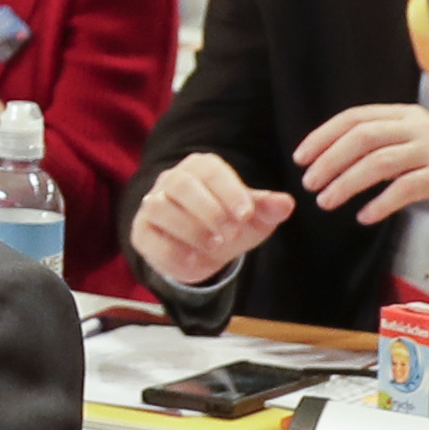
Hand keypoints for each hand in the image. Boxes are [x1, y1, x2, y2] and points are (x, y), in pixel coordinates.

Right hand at [130, 150, 296, 289]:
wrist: (202, 252)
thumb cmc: (229, 224)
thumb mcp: (253, 218)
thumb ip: (268, 209)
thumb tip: (287, 204)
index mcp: (201, 168)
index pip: (210, 170)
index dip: (229, 190)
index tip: (247, 215)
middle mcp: (172, 180)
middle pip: (181, 184)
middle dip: (209, 209)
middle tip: (231, 233)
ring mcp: (152, 204)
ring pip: (160, 207)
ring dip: (190, 228)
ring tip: (215, 246)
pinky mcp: (141, 232)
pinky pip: (149, 237)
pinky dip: (172, 250)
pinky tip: (195, 260)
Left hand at [290, 100, 428, 233]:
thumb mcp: (413, 147)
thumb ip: (381, 147)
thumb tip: (334, 159)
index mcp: (406, 115)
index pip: (356, 117)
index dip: (324, 135)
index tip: (302, 157)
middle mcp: (419, 126)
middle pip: (363, 137)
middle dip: (330, 160)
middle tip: (310, 183)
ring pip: (380, 162)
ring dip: (347, 183)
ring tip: (327, 202)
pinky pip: (406, 188)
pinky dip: (381, 202)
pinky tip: (364, 216)